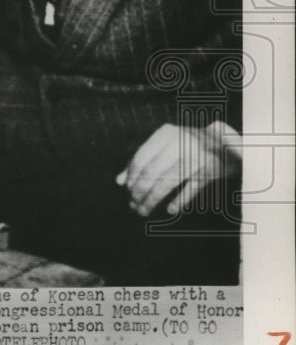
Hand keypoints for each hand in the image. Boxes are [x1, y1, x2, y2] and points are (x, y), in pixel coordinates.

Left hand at [117, 121, 240, 216]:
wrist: (224, 143)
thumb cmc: (186, 145)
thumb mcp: (164, 146)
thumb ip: (142, 160)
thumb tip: (119, 181)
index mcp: (166, 134)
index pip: (142, 157)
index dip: (132, 176)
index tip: (127, 190)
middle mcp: (180, 142)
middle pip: (152, 172)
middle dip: (140, 191)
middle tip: (132, 204)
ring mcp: (196, 156)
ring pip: (168, 182)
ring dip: (152, 198)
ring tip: (142, 210)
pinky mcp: (210, 170)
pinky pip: (191, 189)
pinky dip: (179, 201)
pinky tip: (169, 210)